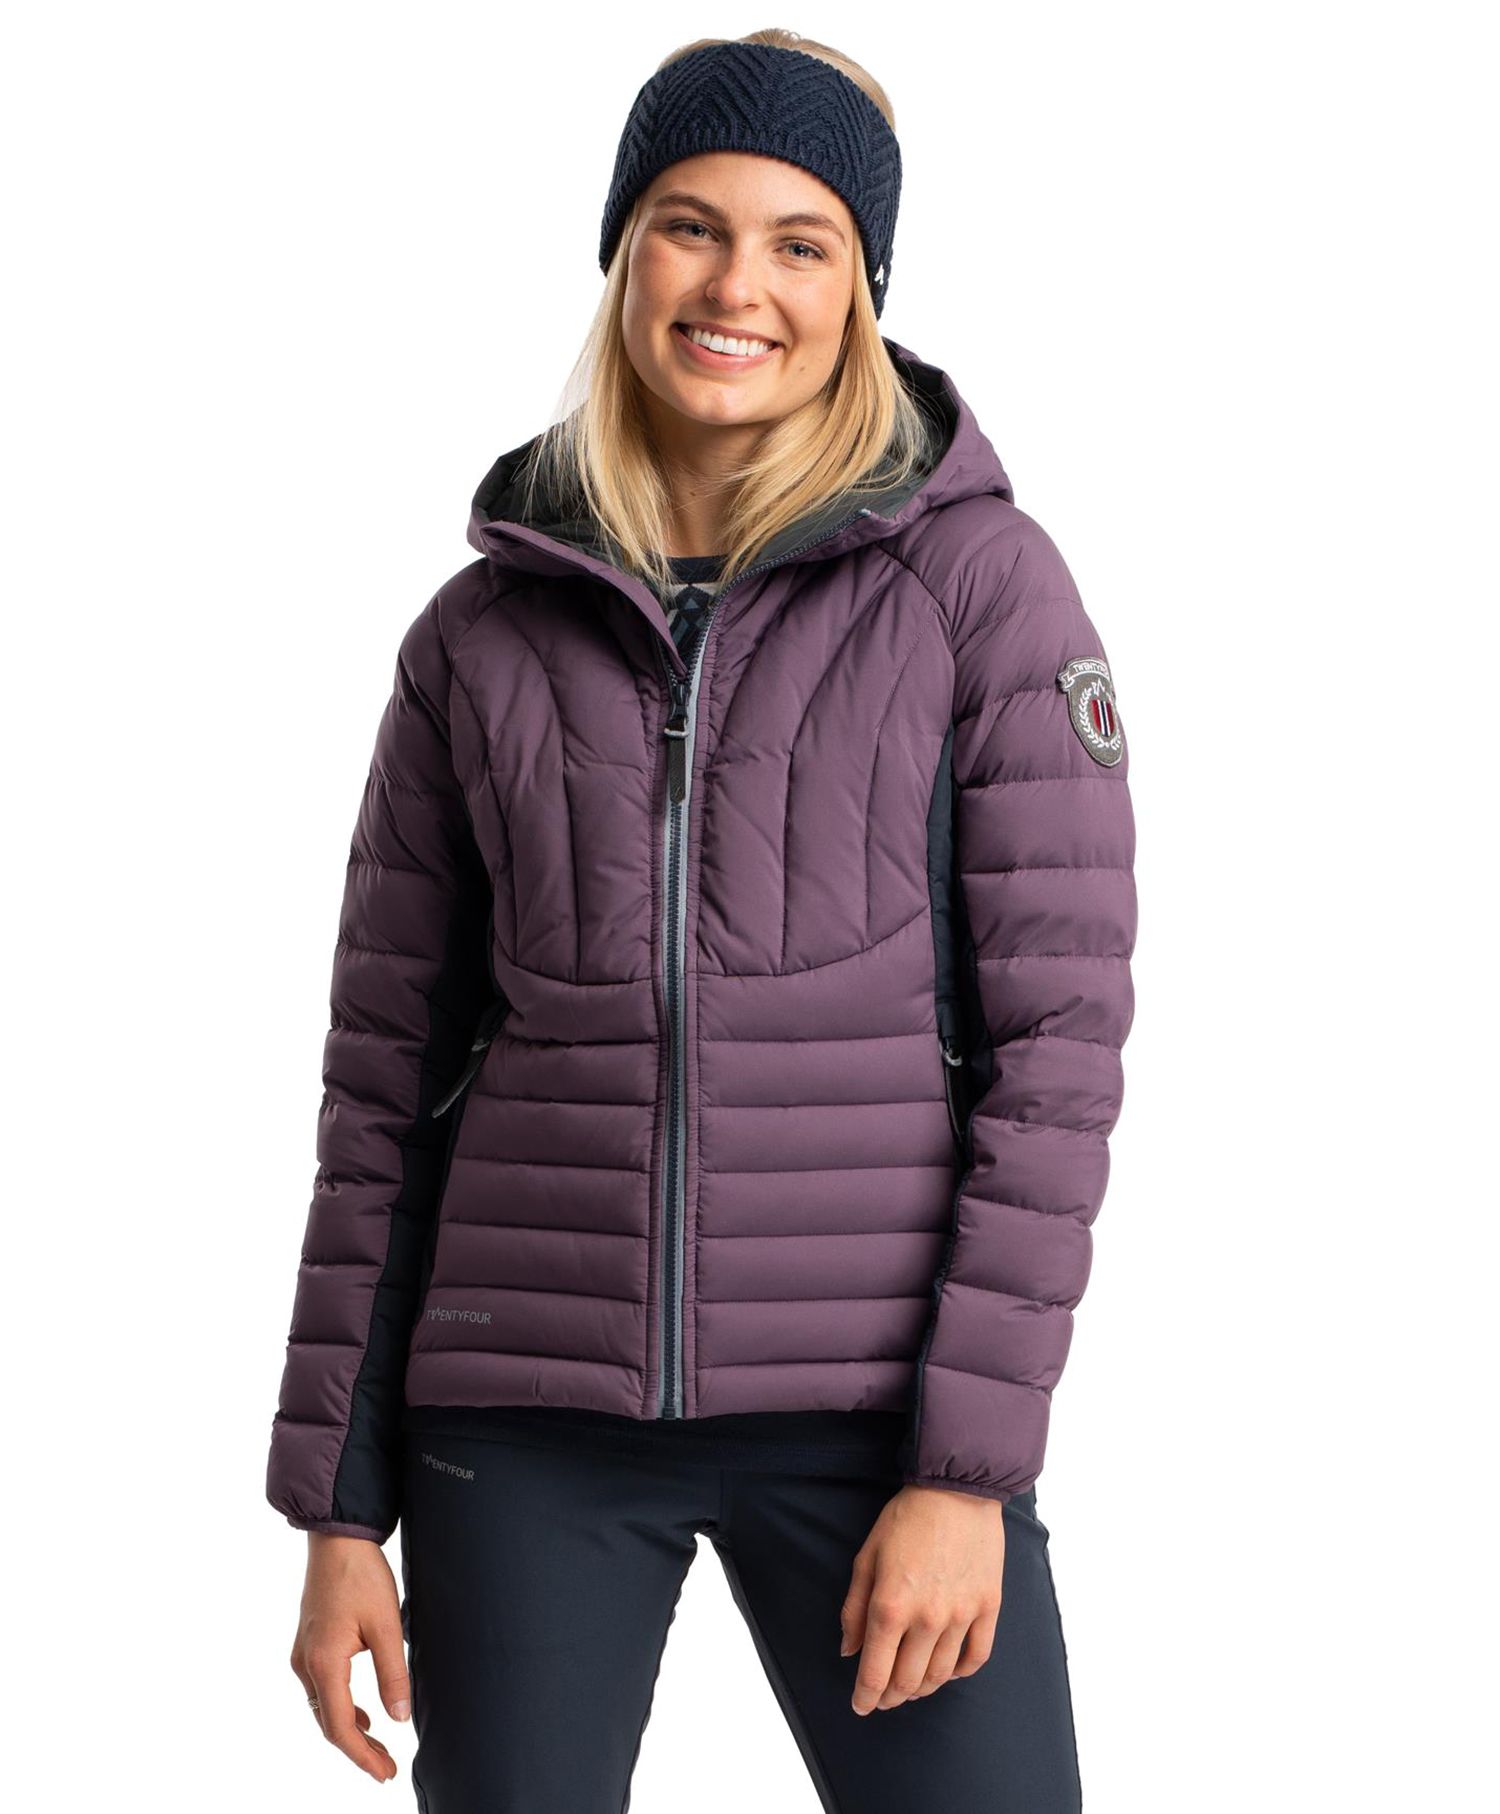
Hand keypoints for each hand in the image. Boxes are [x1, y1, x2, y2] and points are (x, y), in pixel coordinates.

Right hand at [289, 1533, 410, 1781]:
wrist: (337, 1538)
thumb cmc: (362, 1575)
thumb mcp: (387, 1625)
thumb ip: (393, 1674)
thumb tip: (400, 1719)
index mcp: (323, 1664)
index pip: (340, 1727)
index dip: (363, 1755)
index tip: (385, 1773)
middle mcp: (305, 1664)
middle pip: (328, 1723)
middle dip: (358, 1748)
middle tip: (386, 1768)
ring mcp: (303, 1654)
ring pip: (323, 1708)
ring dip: (349, 1729)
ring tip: (378, 1747)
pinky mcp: (308, 1644)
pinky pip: (321, 1689)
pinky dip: (340, 1708)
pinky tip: (363, 1713)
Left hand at [840, 1484, 1004, 1713]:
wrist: (956, 1490)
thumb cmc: (906, 1518)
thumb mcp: (867, 1557)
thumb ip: (854, 1608)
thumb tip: (850, 1651)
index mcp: (891, 1606)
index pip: (876, 1672)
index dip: (865, 1697)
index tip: (861, 1706)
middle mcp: (927, 1619)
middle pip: (908, 1681)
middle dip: (891, 1696)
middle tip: (884, 1697)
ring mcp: (962, 1616)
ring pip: (941, 1674)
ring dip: (922, 1688)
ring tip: (911, 1686)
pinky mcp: (989, 1607)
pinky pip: (977, 1657)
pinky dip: (960, 1672)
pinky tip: (948, 1670)